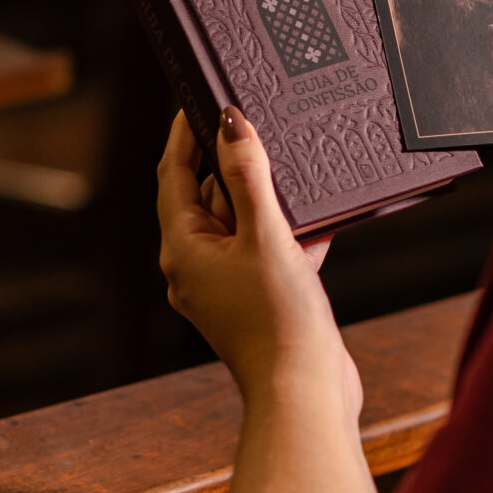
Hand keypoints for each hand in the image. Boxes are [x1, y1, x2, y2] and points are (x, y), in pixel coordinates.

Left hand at [157, 108, 351, 404]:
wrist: (305, 394)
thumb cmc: (280, 320)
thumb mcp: (266, 235)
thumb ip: (248, 175)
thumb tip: (229, 124)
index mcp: (183, 249)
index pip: (173, 175)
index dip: (184, 134)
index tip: (198, 97)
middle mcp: (195, 268)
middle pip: (207, 198)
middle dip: (235, 165)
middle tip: (260, 127)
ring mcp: (225, 288)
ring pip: (241, 225)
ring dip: (268, 201)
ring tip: (295, 173)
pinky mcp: (256, 302)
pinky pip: (265, 253)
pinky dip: (287, 236)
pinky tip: (319, 225)